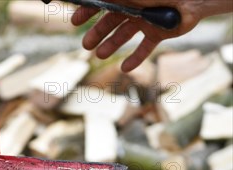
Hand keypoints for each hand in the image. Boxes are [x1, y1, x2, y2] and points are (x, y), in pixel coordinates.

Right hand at [71, 1, 205, 70]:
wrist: (190, 0)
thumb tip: (92, 0)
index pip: (102, 3)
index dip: (87, 12)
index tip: (75, 22)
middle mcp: (135, 7)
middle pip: (110, 22)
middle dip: (97, 33)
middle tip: (85, 46)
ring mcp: (146, 20)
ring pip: (124, 36)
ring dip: (111, 45)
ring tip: (100, 55)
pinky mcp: (158, 33)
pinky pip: (144, 49)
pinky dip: (135, 59)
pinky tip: (125, 68)